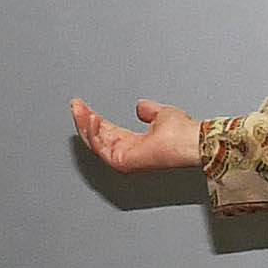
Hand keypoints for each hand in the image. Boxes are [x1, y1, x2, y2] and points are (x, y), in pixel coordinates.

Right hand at [72, 94, 205, 173]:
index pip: (108, 132)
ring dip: (85, 125)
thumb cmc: (184, 133)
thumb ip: (150, 111)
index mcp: (135, 145)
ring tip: (80, 110)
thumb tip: (141, 106)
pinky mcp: (122, 161)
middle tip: (76, 106)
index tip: (83, 106)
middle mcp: (128, 154)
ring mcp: (124, 159)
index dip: (94, 119)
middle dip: (84, 121)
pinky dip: (93, 133)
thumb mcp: (162, 114)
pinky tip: (90, 119)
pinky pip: (101, 148)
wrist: (191, 140)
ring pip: (96, 143)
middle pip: (98, 138)